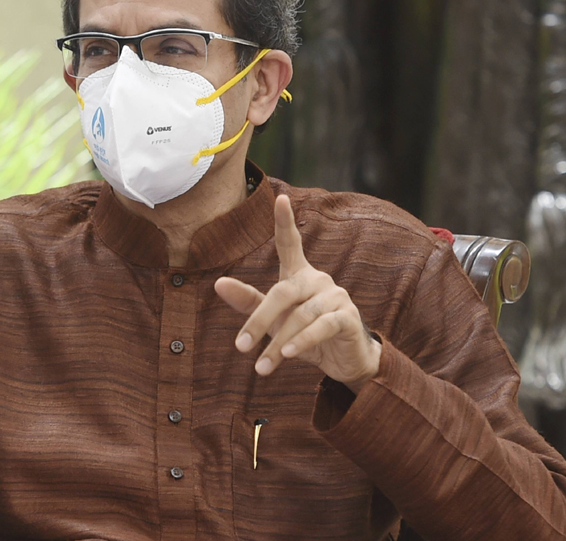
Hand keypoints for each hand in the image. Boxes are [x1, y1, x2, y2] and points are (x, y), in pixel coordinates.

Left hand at [215, 195, 381, 391]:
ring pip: (300, 316)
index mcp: (299, 275)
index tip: (280, 198)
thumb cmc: (304, 336)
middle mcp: (318, 280)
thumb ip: (249, 303)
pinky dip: (302, 341)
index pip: (290, 243)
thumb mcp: (274, 321)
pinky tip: (287, 355)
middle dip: (259, 320)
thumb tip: (218, 284)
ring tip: (260, 367)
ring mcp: (335, 297)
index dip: (284, 221)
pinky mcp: (347, 318)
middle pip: (283, 292)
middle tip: (240, 346)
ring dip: (278, 343)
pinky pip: (321, 326)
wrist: (344, 361)